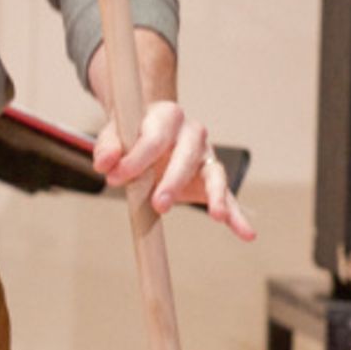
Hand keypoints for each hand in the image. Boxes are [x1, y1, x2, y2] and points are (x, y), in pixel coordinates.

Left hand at [86, 37, 255, 241]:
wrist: (147, 133)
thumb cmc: (131, 135)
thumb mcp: (114, 135)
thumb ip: (108, 148)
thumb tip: (104, 165)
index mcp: (168, 116)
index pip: (154, 138)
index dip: (135, 159)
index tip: (113, 178)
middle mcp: (192, 133)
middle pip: (187, 156)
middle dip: (173, 181)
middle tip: (159, 204)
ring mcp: (205, 156)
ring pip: (215, 175)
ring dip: (215, 196)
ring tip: (217, 216)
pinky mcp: (210, 178)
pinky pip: (226, 196)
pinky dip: (236, 215)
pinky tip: (246, 233)